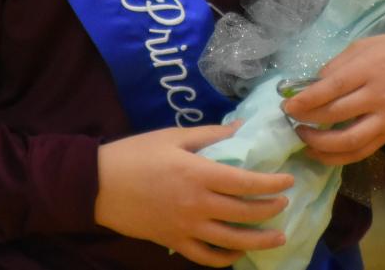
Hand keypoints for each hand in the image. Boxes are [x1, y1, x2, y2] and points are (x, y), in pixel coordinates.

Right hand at [94, 123, 293, 266]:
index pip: (247, 183)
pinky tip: (238, 252)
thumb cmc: (135, 154)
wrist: (97, 184)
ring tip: (278, 236)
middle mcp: (197, 204)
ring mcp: (186, 227)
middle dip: (271, 210)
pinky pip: (207, 257)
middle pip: (245, 213)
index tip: (287, 180)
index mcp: (199, 173)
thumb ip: (210, 134)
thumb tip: (242, 129)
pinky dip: (226, 258)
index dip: (271, 183)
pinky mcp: (174, 242)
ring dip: (260, 240)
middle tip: (284, 204)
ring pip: (232, 240)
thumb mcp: (173, 136)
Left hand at [281, 33, 384, 165]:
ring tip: (303, 137)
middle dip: (307, 119)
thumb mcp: (366, 46)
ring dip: (320, 144)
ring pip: (348, 141)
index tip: (288, 105)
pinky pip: (361, 152)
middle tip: (291, 117)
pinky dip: (337, 157)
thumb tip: (313, 85)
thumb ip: (338, 64)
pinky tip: (320, 153)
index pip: (332, 87)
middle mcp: (377, 97)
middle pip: (335, 114)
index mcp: (369, 69)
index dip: (307, 99)